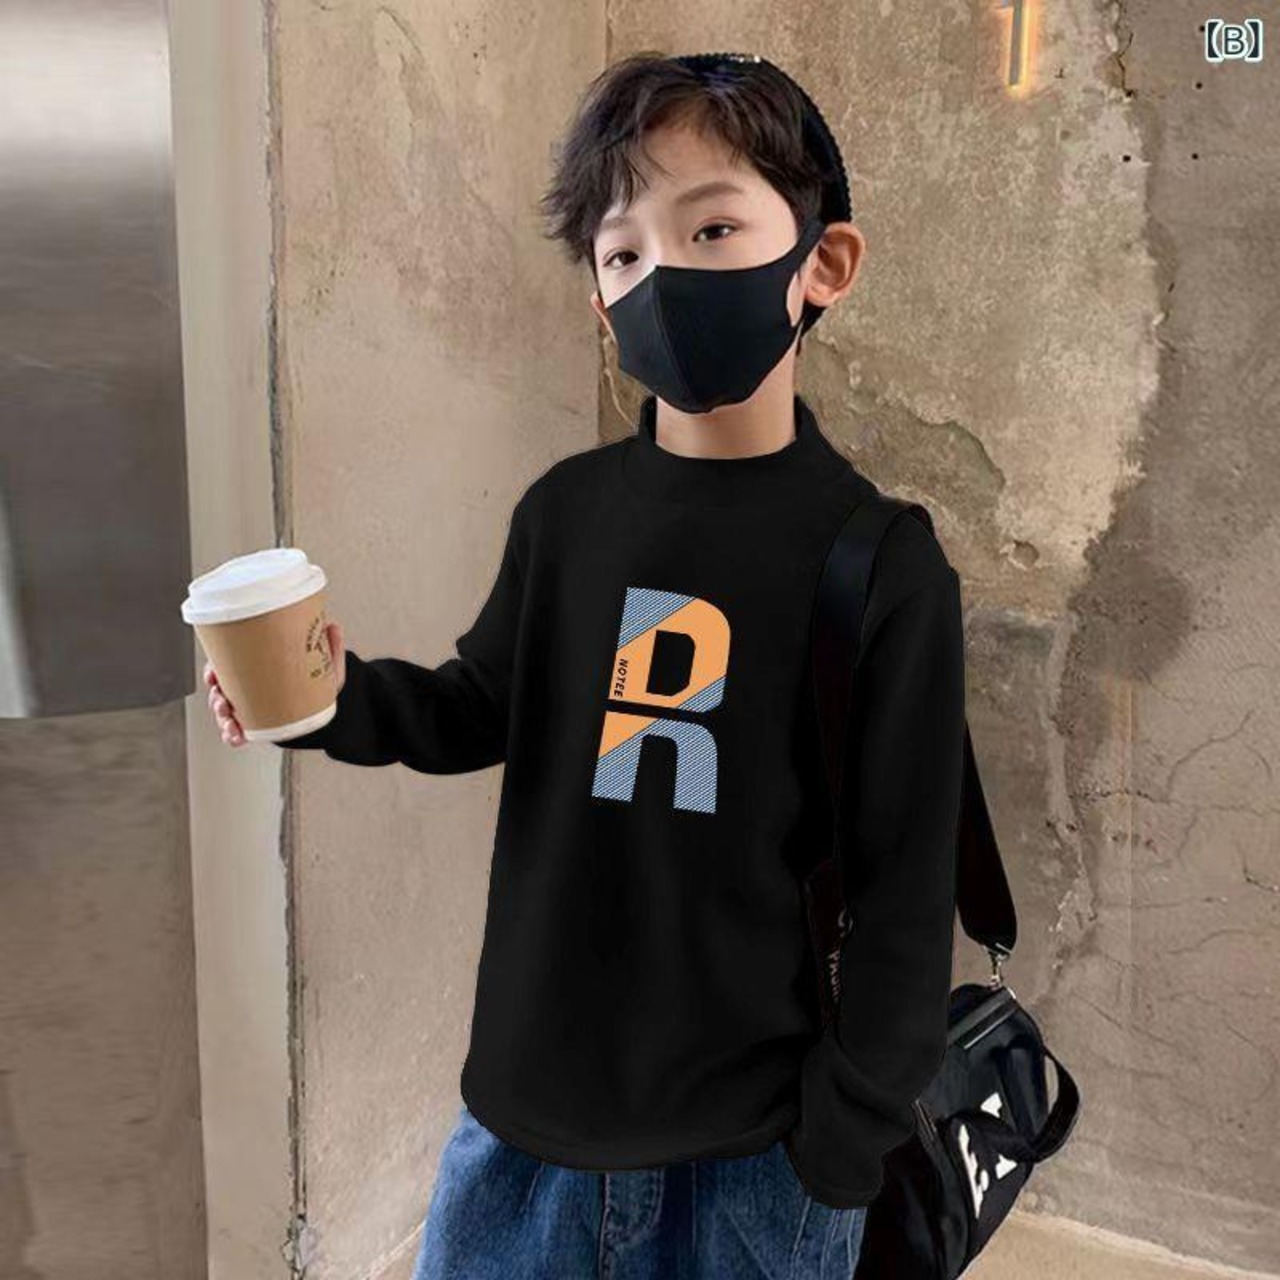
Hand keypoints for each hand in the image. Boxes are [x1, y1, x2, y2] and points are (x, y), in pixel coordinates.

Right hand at [204, 620, 344, 747]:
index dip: (214, 670)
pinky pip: (237, 732)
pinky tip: (236, 737)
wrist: (329, 711)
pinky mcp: (256, 727)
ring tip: (231, 723)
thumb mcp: (327, 666)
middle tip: (223, 701)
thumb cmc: (320, 685)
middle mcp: (249, 687)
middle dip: (216, 697)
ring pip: (225, 713)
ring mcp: (250, 708)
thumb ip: (330, 648)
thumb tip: (332, 627)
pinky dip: (232, 736)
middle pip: (220, 691)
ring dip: (223, 719)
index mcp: (258, 668)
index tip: (213, 674)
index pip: (226, 666)